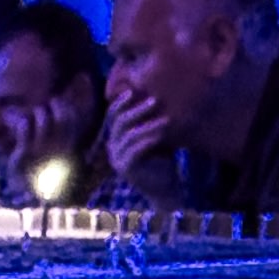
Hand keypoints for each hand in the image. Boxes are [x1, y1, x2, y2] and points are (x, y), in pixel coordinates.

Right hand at [102, 79, 175, 202]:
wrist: (165, 188)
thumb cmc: (162, 159)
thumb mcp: (156, 134)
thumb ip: (150, 120)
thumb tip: (156, 93)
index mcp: (117, 138)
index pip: (113, 116)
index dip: (120, 102)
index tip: (133, 90)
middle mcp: (113, 148)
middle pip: (120, 122)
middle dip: (137, 110)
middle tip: (155, 101)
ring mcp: (117, 159)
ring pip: (129, 135)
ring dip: (148, 125)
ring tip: (166, 119)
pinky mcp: (126, 168)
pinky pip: (135, 150)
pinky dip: (149, 139)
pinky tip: (162, 134)